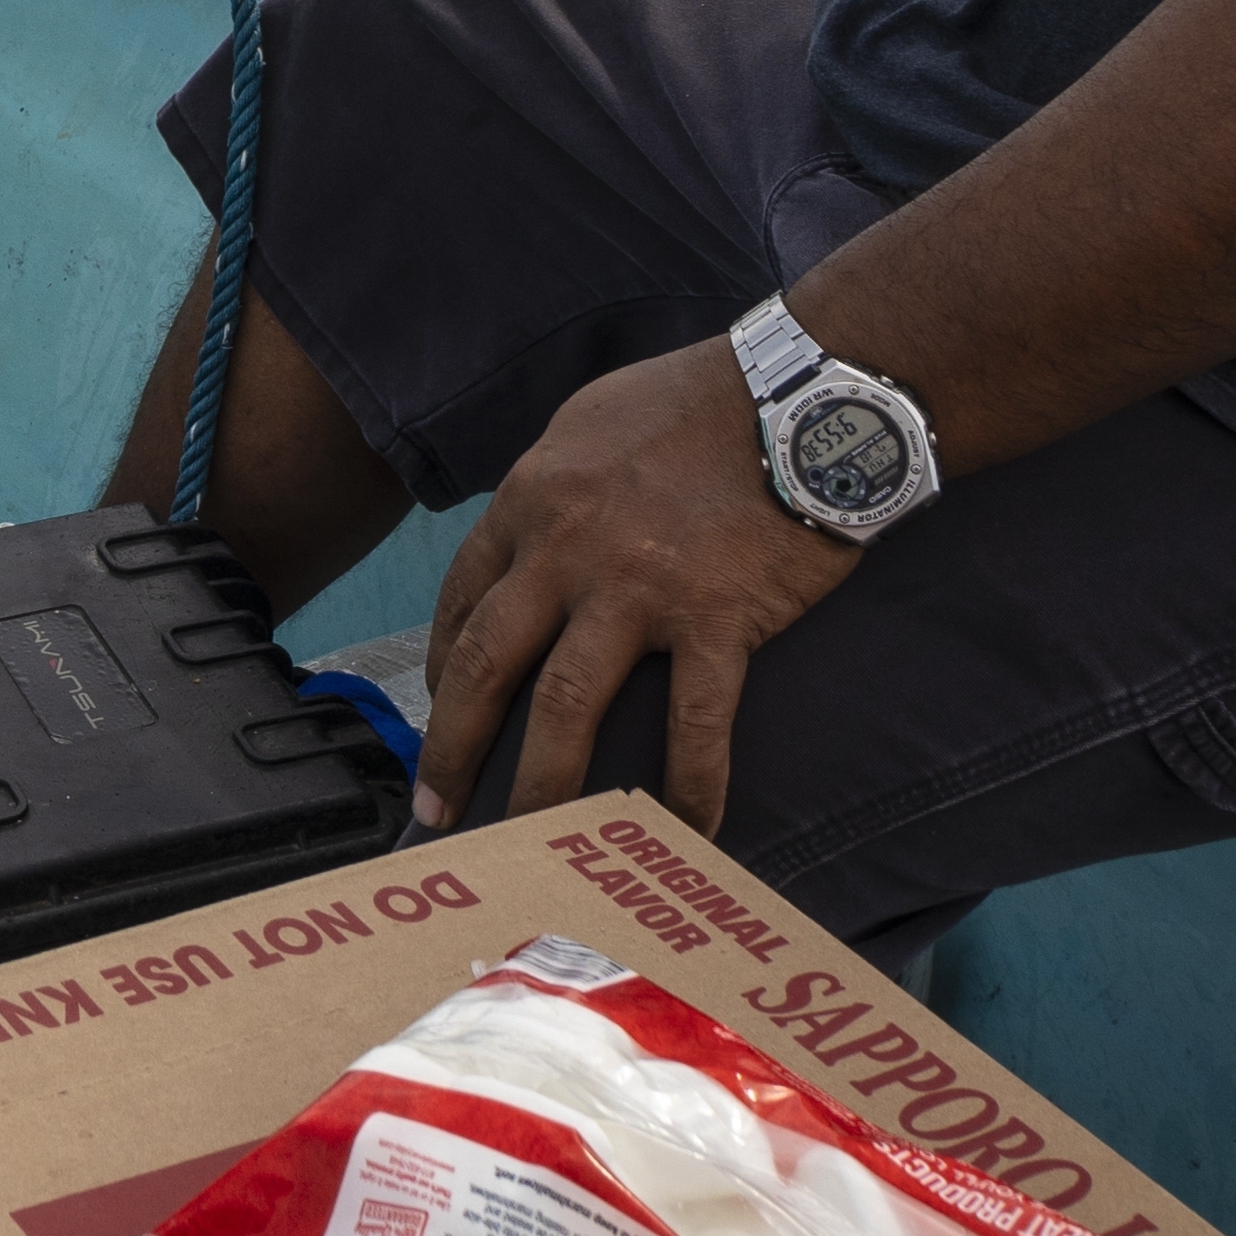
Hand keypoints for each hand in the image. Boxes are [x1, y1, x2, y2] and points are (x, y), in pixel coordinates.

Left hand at [406, 337, 860, 840]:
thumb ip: (553, 483)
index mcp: (531, 500)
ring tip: (530, 842)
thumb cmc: (699, 398)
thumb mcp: (590, 421)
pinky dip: (689, 789)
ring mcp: (638, 588)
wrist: (800, 392)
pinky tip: (688, 834)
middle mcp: (567, 550)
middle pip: (486, 666)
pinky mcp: (716, 618)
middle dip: (452, 748)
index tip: (437, 713)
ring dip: (541, 787)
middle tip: (434, 812)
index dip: (441, 667)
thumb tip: (529, 528)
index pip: (463, 599)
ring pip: (567, 709)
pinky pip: (694, 726)